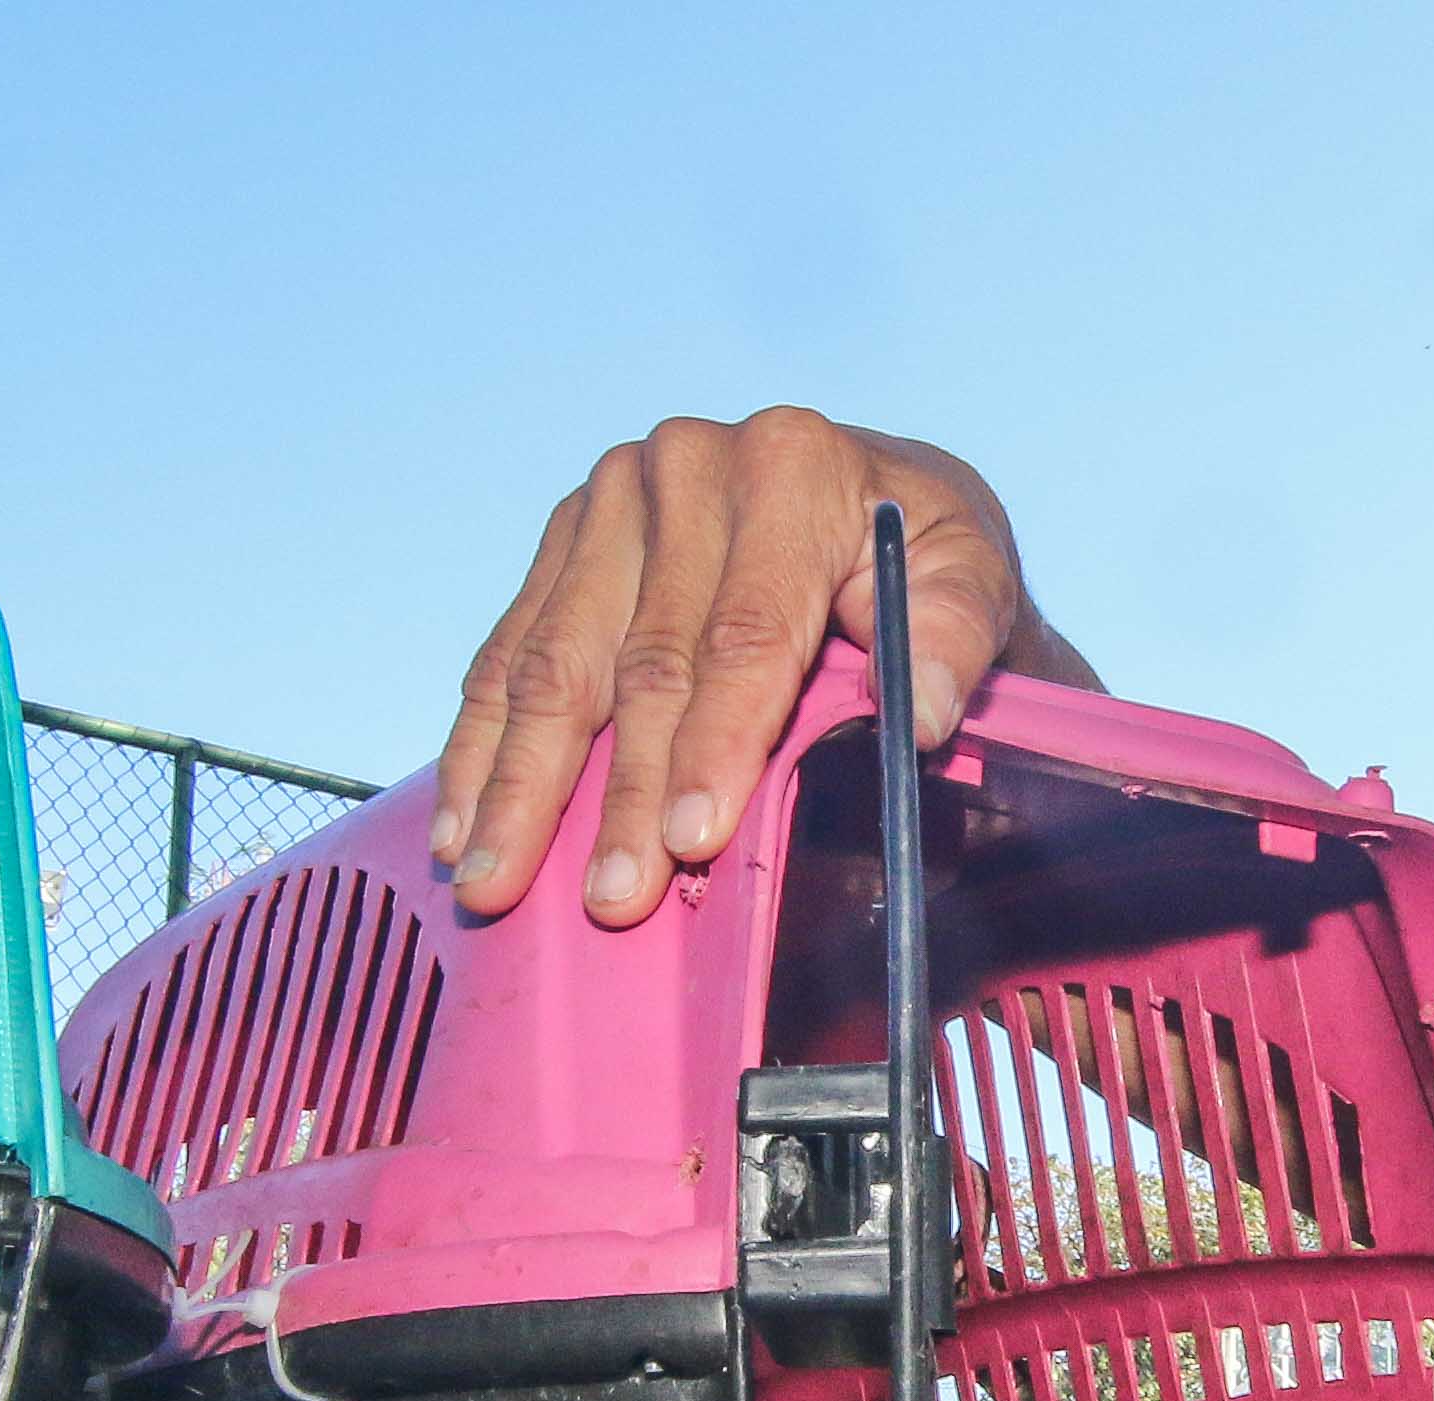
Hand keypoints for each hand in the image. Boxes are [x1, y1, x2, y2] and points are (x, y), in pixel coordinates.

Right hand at [428, 410, 1086, 927]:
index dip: (713, 744)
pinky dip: (482, 747)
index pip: (742, 633)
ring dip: (521, 785)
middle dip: (619, 794)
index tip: (690, 839)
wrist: (867, 495)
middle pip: (642, 661)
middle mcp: (687, 467)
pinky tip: (462, 825)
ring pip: (556, 663)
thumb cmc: (921, 555)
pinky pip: (509, 653)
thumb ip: (953, 640)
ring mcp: (611, 499)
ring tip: (493, 880)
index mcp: (789, 467)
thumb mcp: (971, 578)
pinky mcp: (564, 537)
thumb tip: (920, 714)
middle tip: (606, 901)